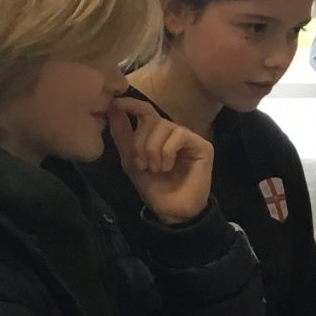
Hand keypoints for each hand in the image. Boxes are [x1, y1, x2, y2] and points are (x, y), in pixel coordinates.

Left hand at [109, 97, 213, 224]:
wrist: (171, 211)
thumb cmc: (154, 188)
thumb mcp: (131, 161)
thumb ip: (123, 135)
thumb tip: (113, 107)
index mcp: (156, 134)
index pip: (145, 110)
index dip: (131, 104)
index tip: (115, 104)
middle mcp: (173, 132)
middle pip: (151, 119)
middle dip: (140, 142)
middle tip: (142, 165)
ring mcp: (189, 138)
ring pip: (164, 126)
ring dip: (153, 150)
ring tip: (156, 169)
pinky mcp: (202, 145)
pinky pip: (179, 135)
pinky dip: (167, 152)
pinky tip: (168, 167)